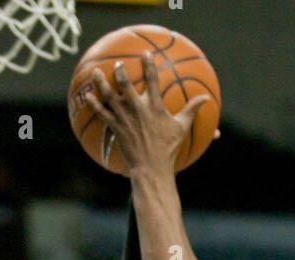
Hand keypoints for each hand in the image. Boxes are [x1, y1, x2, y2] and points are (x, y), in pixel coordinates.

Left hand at [85, 52, 211, 177]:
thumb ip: (192, 110)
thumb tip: (206, 98)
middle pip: (126, 84)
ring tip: (96, 73)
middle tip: (118, 64)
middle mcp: (138, 109)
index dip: (148, 65)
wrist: (151, 169)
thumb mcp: (182, 128)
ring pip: (110, 96)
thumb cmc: (168, 149)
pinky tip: (87, 96)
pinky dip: (94, 104)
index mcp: (155, 107)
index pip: (152, 80)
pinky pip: (102, 113)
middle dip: (121, 72)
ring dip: (102, 83)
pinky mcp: (115, 128)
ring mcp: (125, 118)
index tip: (145, 54)